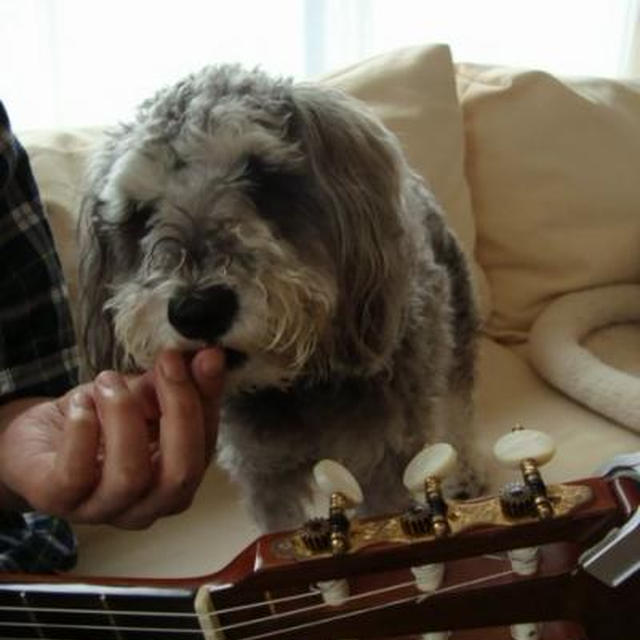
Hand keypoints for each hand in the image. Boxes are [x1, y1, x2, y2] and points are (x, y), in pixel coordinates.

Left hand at [0, 348, 224, 528]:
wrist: (39, 440)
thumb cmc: (100, 421)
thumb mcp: (145, 396)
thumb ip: (178, 383)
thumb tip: (209, 357)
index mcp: (178, 480)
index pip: (206, 446)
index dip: (206, 400)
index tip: (203, 355)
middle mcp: (148, 506)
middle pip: (180, 474)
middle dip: (180, 410)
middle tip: (167, 362)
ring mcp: (103, 509)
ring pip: (129, 475)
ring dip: (124, 415)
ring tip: (108, 380)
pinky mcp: (58, 500)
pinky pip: (76, 474)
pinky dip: (82, 429)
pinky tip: (80, 403)